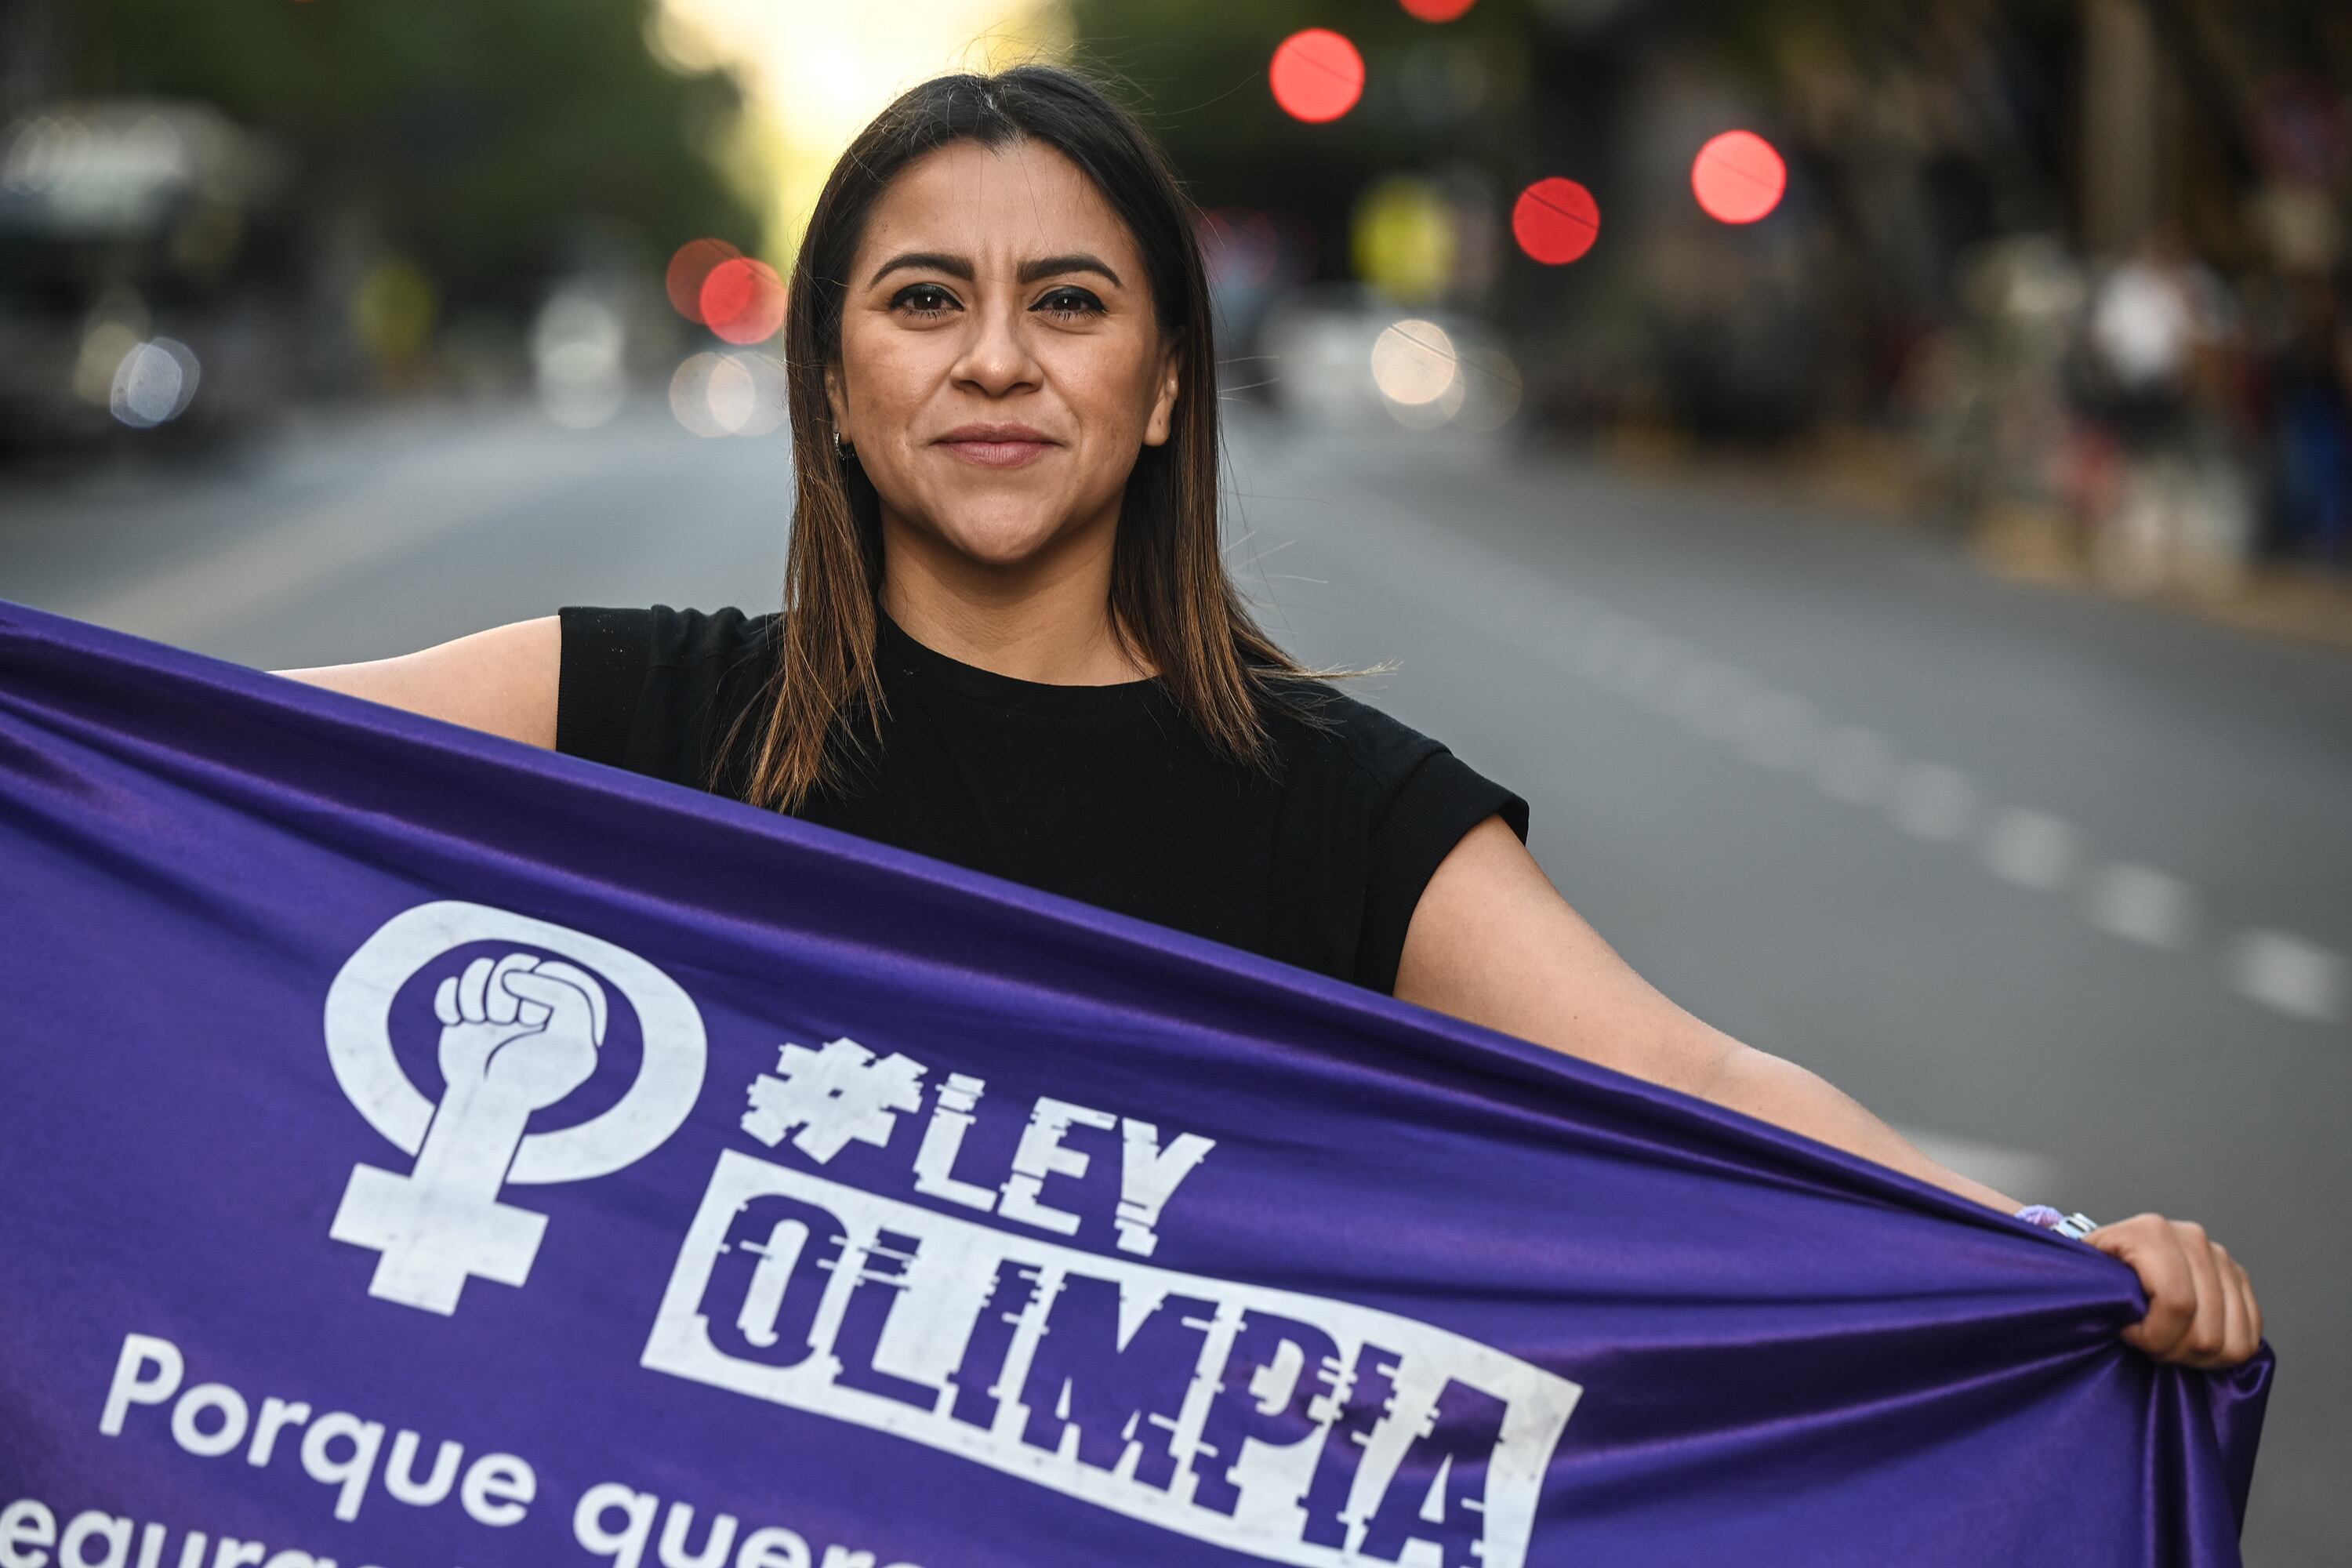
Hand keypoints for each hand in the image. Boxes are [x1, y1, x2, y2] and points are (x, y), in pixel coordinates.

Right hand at [433, 952, 607, 1107]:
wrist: (493, 1104)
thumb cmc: (540, 1082)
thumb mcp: (576, 1050)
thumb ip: (568, 1002)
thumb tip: (512, 976)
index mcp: (559, 1003)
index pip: (551, 970)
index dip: (539, 989)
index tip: (534, 1021)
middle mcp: (528, 998)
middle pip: (513, 964)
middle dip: (502, 992)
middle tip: (504, 1022)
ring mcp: (495, 1003)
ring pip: (481, 968)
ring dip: (474, 993)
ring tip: (479, 1020)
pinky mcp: (465, 1013)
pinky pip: (450, 985)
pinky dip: (449, 1002)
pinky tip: (456, 1022)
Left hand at [2086, 1213, 2262, 1368]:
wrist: (2115, 1252)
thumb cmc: (2098, 1269)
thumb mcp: (2084, 1273)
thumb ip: (2098, 1291)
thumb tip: (2117, 1320)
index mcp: (2152, 1233)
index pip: (2176, 1303)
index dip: (2154, 1336)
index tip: (2129, 1335)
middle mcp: (2193, 1240)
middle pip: (2206, 1330)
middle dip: (2173, 1351)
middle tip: (2148, 1345)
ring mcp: (2221, 1259)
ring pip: (2231, 1340)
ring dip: (2198, 1357)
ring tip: (2169, 1343)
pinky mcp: (2240, 1279)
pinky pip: (2250, 1336)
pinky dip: (2223, 1354)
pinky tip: (2192, 1342)